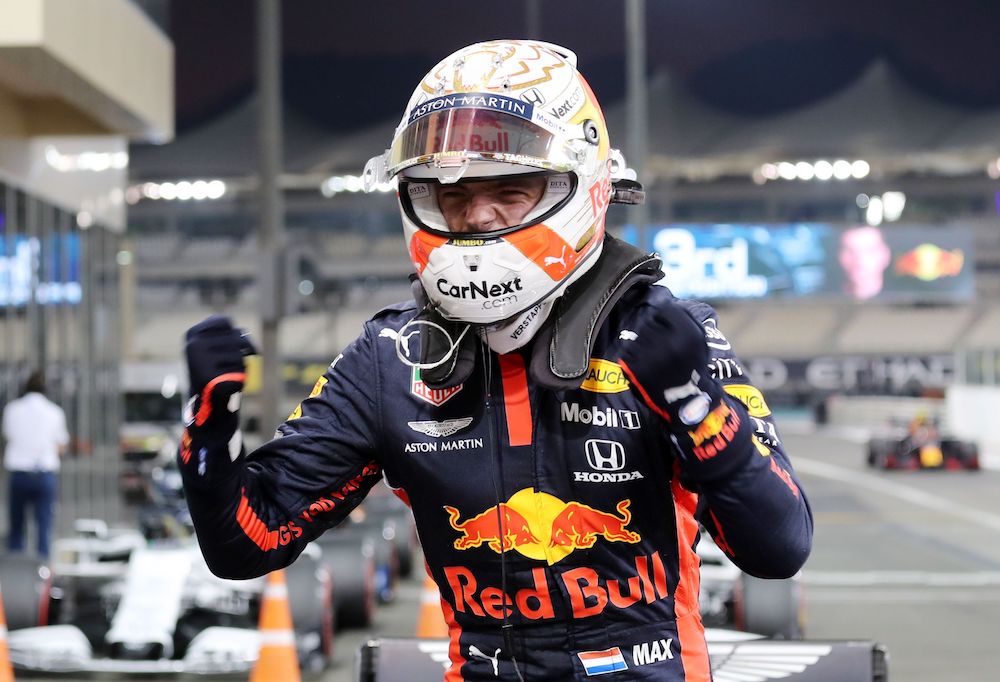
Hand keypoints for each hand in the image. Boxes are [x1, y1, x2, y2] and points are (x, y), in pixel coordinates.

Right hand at [184, 315, 255, 432]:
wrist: (207, 403)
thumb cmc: (216, 369)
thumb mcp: (220, 347)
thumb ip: (236, 337)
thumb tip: (251, 349)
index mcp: (192, 334)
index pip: (226, 322)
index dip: (234, 333)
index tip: (228, 345)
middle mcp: (193, 346)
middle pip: (237, 338)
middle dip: (240, 352)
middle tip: (225, 365)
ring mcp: (200, 363)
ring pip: (240, 357)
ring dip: (240, 367)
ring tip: (224, 376)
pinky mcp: (211, 381)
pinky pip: (241, 374)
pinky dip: (240, 381)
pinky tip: (226, 386)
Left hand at [618, 301, 720, 429]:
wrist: (690, 401)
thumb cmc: (694, 366)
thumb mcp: (698, 338)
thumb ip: (683, 318)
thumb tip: (661, 299)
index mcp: (687, 332)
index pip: (662, 309)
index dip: (659, 316)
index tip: (660, 324)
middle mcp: (669, 343)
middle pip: (647, 323)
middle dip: (649, 330)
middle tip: (655, 342)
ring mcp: (653, 357)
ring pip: (635, 337)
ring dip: (639, 343)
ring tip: (650, 354)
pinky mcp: (639, 370)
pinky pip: (628, 354)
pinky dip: (632, 356)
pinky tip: (643, 363)